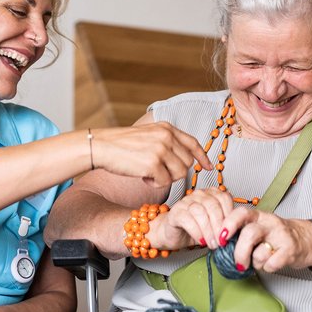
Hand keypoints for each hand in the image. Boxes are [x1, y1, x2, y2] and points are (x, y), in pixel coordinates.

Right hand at [89, 122, 211, 186]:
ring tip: (149, 172)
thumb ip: (167, 141)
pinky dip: (154, 183)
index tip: (209, 166)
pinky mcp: (153, 164)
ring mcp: (160, 150)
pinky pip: (165, 182)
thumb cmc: (123, 144)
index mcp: (166, 128)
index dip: (203, 156)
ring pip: (179, 174)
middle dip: (175, 171)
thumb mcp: (149, 135)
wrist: (102, 146)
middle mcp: (166, 136)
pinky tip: (142, 175)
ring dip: (165, 178)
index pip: (193, 143)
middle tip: (157, 170)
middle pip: (187, 163)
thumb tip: (187, 158)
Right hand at [150, 187, 234, 250]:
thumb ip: (226, 224)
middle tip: (222, 241)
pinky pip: (187, 219)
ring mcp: (186, 201)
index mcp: (211, 194)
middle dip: (219, 226)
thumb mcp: (216, 226)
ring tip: (212, 244)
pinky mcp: (175, 212)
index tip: (232, 232)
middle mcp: (199, 194)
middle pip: (212, 205)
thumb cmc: (197, 230)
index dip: (229, 216)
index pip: (224, 198)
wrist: (176, 234)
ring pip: (200, 212)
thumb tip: (239, 232)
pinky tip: (201, 241)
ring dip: (209, 231)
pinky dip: (197, 232)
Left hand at [219, 208, 311, 272]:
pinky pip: (272, 263)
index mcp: (258, 216)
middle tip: (238, 263)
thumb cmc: (277, 235)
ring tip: (260, 261)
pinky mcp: (290, 249)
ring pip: (260, 252)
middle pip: (249, 234)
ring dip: (256, 262)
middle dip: (240, 252)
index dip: (228, 224)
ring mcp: (281, 235)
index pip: (240, 213)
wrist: (307, 239)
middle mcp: (269, 223)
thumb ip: (241, 232)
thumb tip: (220, 243)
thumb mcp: (259, 227)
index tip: (221, 238)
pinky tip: (271, 263)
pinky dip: (268, 268)